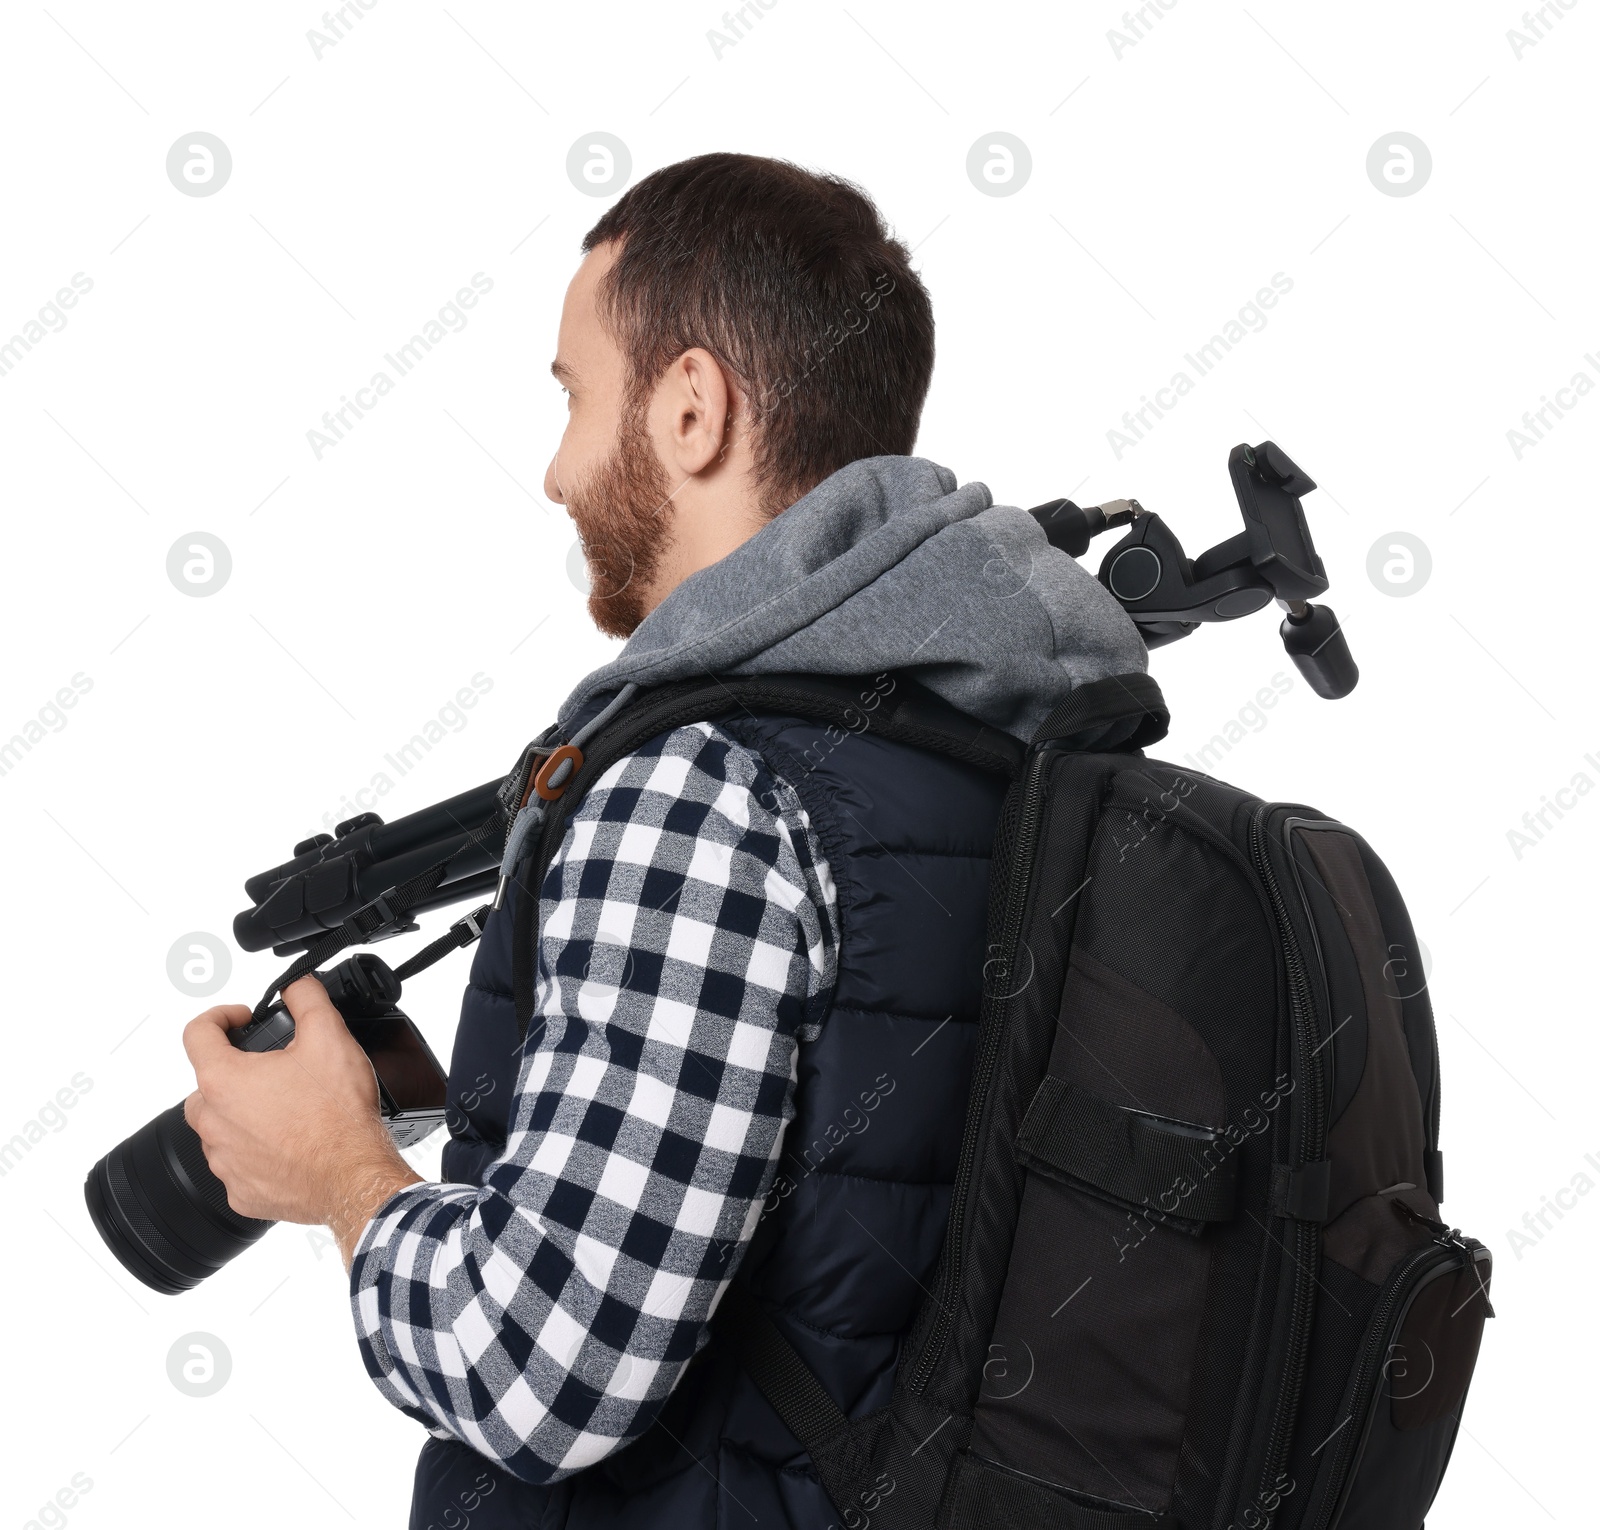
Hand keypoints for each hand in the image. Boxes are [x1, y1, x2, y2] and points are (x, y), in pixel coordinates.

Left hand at [183, 975, 422, 1266]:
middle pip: (206, 1084)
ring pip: (220, 1127)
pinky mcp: (241, 1192)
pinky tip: (290, 1144)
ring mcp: (224, 1161)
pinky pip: (238, 1165)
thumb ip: (306, 998)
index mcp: (224, 1081)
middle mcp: (214, 1122)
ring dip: (244, 1114)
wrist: (353, 1175)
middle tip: (275, 1070)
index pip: (197, 1033)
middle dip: (235, 1071)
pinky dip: (257, 1152)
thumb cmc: (337, 1115)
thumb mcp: (329, 1036)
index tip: (242, 1020)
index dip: (221, 1016)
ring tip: (288, 1109)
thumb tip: (295, 986)